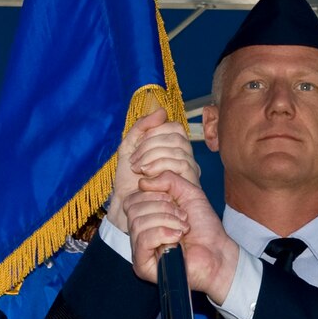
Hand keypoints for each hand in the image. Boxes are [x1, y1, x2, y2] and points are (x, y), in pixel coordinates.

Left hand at [109, 111, 197, 232]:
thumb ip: (141, 127)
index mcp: (173, 148)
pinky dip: (158, 165)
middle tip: (134, 162)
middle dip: (150, 145)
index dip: (154, 132)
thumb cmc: (129, 181)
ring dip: (152, 156)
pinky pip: (179, 162)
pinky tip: (147, 176)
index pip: (174, 127)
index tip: (137, 147)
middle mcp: (185, 157)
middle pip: (176, 135)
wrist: (128, 207)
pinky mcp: (189, 182)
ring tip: (138, 170)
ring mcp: (189, 169)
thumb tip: (161, 111)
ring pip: (178, 147)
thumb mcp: (129, 148)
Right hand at [125, 173, 239, 300]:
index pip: (132, 199)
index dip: (153, 194)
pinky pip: (142, 240)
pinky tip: (177, 238)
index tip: (175, 202)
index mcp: (145, 217)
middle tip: (183, 217)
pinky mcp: (142, 265)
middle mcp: (139, 233)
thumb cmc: (205, 227)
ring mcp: (139, 250)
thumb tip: (142, 182)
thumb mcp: (188, 192)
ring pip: (137, 223)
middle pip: (132, 209)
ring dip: (166, 220)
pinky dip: (161, 234)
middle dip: (162, 207)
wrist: (218, 253)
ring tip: (183, 228)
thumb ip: (168, 179)